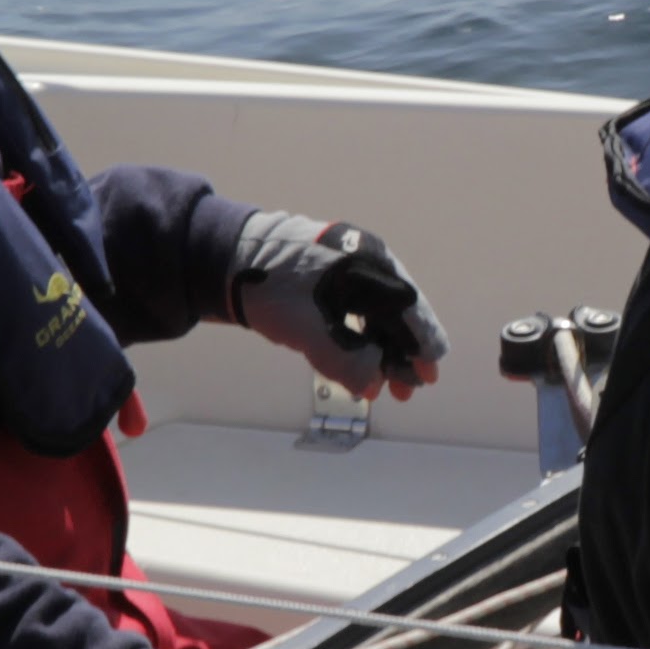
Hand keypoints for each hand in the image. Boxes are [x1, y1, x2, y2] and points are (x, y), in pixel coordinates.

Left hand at [226, 210, 449, 398]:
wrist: (220, 257)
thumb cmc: (265, 285)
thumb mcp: (305, 328)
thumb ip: (343, 359)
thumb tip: (373, 387)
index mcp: (366, 263)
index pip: (406, 308)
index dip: (420, 345)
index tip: (429, 375)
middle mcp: (363, 262)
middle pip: (395, 313)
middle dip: (400, 355)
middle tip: (406, 391)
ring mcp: (345, 269)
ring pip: (374, 314)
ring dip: (379, 351)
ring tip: (382, 387)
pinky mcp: (327, 280)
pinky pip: (355, 312)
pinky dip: (359, 340)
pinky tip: (357, 365)